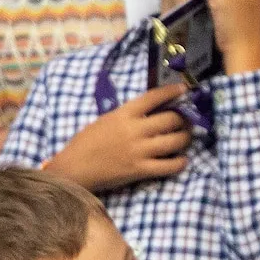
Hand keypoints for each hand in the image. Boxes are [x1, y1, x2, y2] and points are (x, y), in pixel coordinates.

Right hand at [45, 85, 190, 191]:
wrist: (73, 168)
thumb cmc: (86, 142)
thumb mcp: (106, 119)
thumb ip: (128, 115)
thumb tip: (152, 111)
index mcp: (124, 114)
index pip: (153, 97)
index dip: (172, 91)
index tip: (184, 88)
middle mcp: (135, 130)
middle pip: (172, 119)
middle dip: (183, 119)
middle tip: (186, 121)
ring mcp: (139, 151)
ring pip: (175, 141)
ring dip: (185, 138)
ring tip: (185, 138)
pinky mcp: (140, 170)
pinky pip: (169, 166)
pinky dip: (180, 163)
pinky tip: (182, 160)